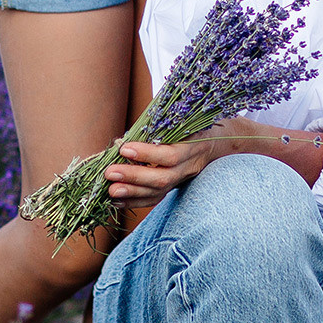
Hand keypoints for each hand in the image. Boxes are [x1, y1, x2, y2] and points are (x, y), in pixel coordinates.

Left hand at [103, 135, 225, 204]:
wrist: (213, 143)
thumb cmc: (190, 126)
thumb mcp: (179, 121)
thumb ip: (154, 129)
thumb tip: (120, 142)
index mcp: (192, 147)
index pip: (170, 155)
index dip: (147, 154)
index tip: (123, 148)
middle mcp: (188, 167)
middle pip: (162, 178)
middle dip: (133, 176)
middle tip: (109, 172)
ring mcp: (181, 181)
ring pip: (157, 192)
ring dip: (131, 193)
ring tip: (110, 190)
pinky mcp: (173, 189)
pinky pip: (154, 199)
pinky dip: (134, 201)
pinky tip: (116, 200)